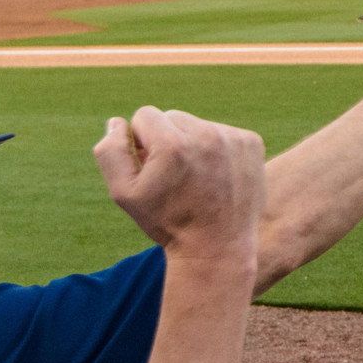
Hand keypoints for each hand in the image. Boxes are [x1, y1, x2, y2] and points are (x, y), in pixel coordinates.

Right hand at [94, 108, 265, 268]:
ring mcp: (233, 138)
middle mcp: (206, 134)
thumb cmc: (166, 221)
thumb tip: (117, 122)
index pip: (144, 115)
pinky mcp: (252, 143)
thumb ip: (110, 152)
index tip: (150, 166)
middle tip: (173, 175)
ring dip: (192, 143)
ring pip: (198, 125)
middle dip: (167, 140)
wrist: (217, 247)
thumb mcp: (124, 193)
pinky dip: (216, 149)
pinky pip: (223, 132)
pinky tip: (216, 177)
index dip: (141, 142)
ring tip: (195, 178)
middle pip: (172, 118)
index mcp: (172, 144)